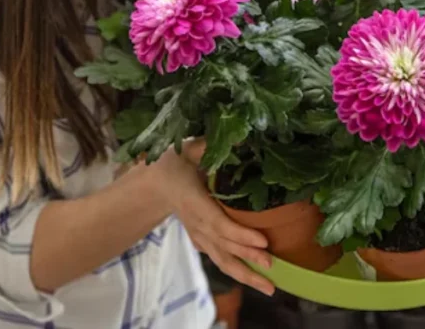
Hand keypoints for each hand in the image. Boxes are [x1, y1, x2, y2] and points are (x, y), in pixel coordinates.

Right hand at [151, 140, 274, 295]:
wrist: (152, 187)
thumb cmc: (172, 166)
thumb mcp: (188, 150)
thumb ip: (209, 145)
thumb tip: (241, 138)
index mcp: (194, 202)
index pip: (218, 223)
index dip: (240, 234)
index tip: (263, 241)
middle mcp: (197, 225)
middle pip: (223, 247)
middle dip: (248, 258)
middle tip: (272, 266)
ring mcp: (199, 236)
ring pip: (222, 260)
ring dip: (245, 275)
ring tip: (269, 287)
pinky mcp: (202, 241)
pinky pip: (220, 260)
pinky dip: (237, 271)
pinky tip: (256, 280)